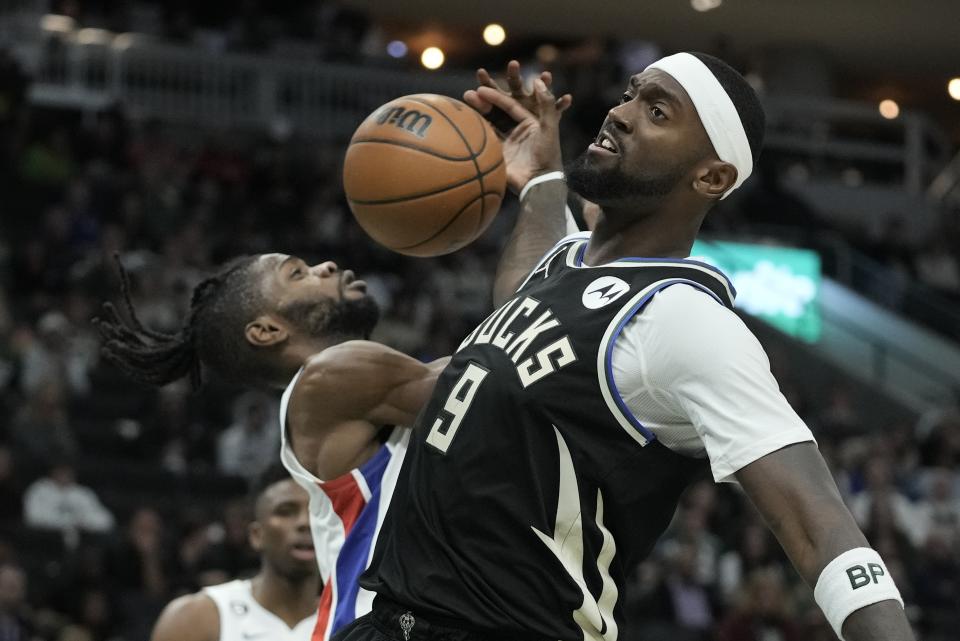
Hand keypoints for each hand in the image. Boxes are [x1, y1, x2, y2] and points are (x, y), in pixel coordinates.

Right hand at [464, 64, 571, 192]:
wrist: (537, 183)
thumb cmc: (547, 154)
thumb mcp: (550, 127)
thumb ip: (547, 104)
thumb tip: (538, 80)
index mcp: (529, 121)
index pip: (510, 104)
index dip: (496, 96)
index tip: (481, 89)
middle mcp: (517, 130)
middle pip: (497, 111)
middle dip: (484, 101)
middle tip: (469, 94)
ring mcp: (506, 142)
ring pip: (489, 123)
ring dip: (477, 113)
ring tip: (464, 105)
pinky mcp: (498, 154)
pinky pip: (485, 139)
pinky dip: (475, 129)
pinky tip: (463, 121)